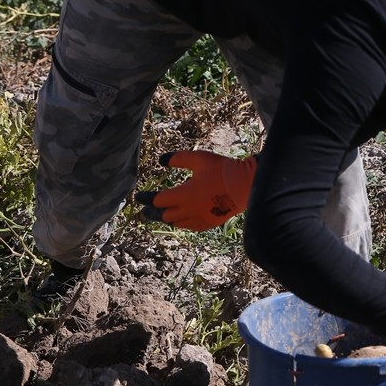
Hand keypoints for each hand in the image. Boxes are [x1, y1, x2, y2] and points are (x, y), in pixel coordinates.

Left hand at [136, 151, 256, 230]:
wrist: (246, 184)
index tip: (139, 197)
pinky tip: (182, 220)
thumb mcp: (198, 158)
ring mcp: (200, 218)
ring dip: (167, 218)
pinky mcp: (210, 222)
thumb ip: (178, 158)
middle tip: (146, 210)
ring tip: (162, 214)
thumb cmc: (222, 169)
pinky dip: (182, 223)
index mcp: (184, 194)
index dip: (147, 198)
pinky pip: (191, 227)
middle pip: (165, 215)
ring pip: (177, 223)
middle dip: (154, 212)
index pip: (158, 200)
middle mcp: (189, 209)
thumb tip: (161, 160)